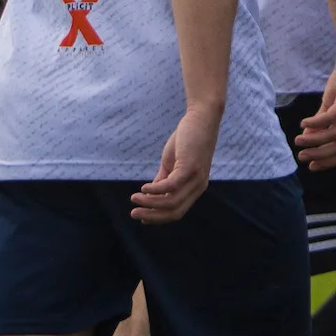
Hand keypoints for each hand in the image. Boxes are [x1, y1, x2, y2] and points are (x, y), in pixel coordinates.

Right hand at [133, 106, 221, 223]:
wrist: (202, 117)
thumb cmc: (187, 140)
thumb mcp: (173, 163)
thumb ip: (164, 179)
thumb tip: (149, 195)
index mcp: (194, 188)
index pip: (177, 212)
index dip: (158, 218)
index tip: (140, 218)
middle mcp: (198, 187)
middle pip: (174, 212)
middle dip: (152, 216)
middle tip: (134, 213)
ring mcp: (196, 178)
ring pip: (171, 202)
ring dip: (150, 203)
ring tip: (134, 198)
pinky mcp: (190, 167)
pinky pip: (171, 186)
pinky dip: (156, 190)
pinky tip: (144, 188)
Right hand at [295, 43, 335, 171]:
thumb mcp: (333, 104)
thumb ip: (323, 122)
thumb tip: (308, 138)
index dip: (328, 162)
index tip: (311, 166)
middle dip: (319, 155)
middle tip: (301, 155)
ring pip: (335, 134)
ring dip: (314, 140)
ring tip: (298, 139)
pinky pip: (332, 117)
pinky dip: (316, 123)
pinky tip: (303, 123)